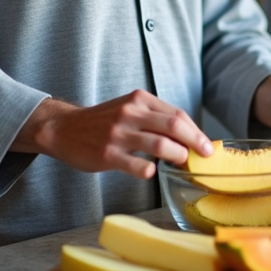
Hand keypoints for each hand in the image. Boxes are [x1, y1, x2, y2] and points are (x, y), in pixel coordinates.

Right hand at [11, 90, 212, 178]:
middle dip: (195, 142)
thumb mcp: (129, 108)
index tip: (207, 145)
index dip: (196, 131)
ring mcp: (118, 134)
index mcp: (139, 99)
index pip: (177, 114)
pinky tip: (152, 172)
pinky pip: (138, 166)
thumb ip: (155, 118)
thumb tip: (189, 135)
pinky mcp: (107, 155)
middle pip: (174, 126)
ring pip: (160, 145)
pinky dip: (150, 171)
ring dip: (177, 156)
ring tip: (182, 163)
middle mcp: (130, 113)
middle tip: (205, 155)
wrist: (64, 128)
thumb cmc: (103, 121)